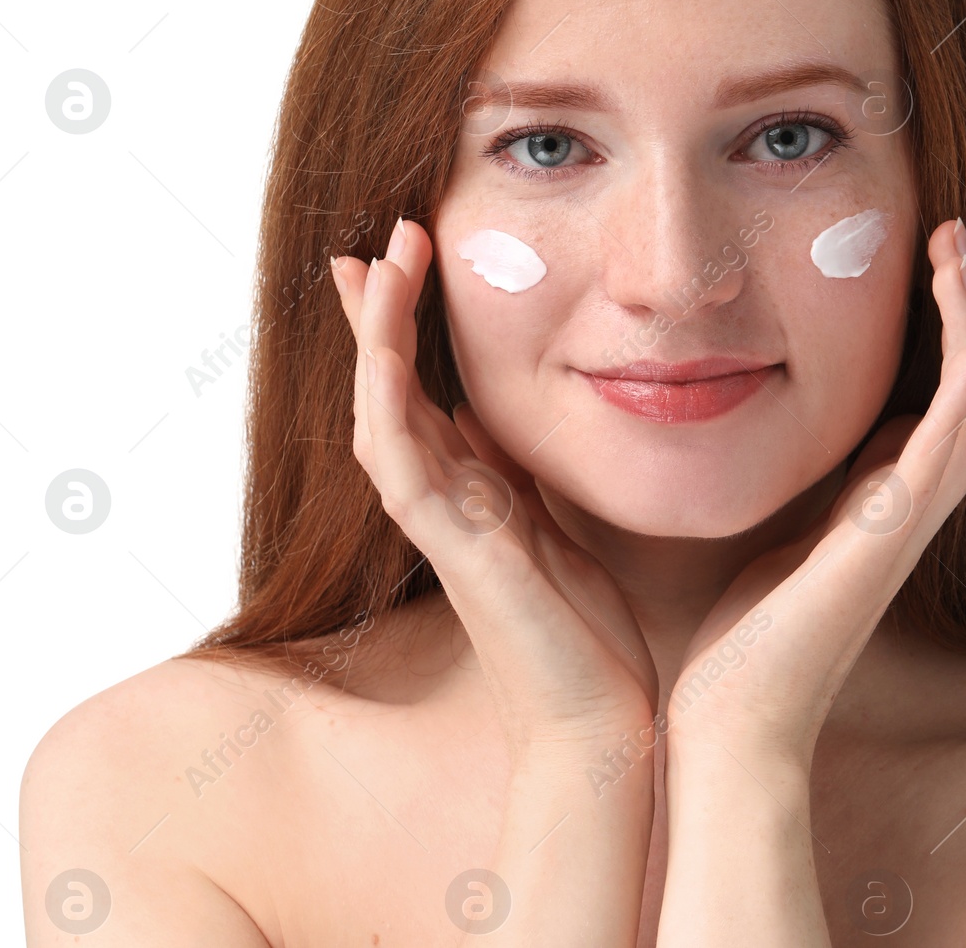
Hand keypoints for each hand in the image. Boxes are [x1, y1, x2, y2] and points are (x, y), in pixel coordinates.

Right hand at [331, 217, 656, 759]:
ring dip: (375, 337)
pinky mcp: (454, 551)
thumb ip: (520, 472)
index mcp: (471, 492)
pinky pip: (402, 466)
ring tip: (374, 261)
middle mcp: (444, 501)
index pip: (421, 391)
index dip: (404, 328)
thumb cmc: (586, 634)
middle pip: (386, 390)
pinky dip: (387, 405)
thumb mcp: (556, 523)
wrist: (598, 722)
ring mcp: (441, 525)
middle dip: (376, 315)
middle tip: (367, 243)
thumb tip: (494, 414)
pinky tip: (384, 353)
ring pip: (382, 413)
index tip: (402, 259)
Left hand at [663, 217, 965, 768]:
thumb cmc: (743, 637)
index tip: (952, 267)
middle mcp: (910, 506)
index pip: (939, 402)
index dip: (956, 336)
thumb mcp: (778, 534)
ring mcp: (909, 520)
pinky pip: (947, 448)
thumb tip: (800, 441)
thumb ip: (808, 490)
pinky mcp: (891, 534)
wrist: (733, 717)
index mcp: (882, 502)